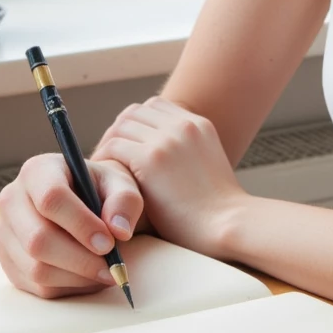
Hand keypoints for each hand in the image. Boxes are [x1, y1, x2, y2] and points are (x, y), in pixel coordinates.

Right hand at [0, 152, 146, 298]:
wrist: (81, 203)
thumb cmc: (99, 191)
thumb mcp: (119, 184)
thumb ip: (124, 201)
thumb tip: (119, 230)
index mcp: (38, 171)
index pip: (51, 198)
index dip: (81, 225)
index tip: (109, 244)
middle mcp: (12, 200)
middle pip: (38, 239)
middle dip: (80, 259)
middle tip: (111, 267)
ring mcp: (4, 233)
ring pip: (36, 268)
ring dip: (76, 277)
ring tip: (104, 272)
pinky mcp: (8, 261)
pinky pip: (36, 285)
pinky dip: (67, 287)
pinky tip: (88, 276)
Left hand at [94, 97, 244, 255]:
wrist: (229, 225)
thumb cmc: (218, 212)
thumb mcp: (208, 168)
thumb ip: (187, 155)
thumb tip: (162, 164)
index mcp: (199, 125)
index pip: (155, 107)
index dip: (136, 125)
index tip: (127, 145)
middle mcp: (183, 125)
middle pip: (135, 112)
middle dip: (119, 132)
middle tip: (108, 157)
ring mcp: (168, 139)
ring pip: (121, 127)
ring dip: (109, 145)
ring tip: (103, 168)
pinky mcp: (152, 159)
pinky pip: (114, 147)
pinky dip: (104, 159)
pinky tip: (103, 179)